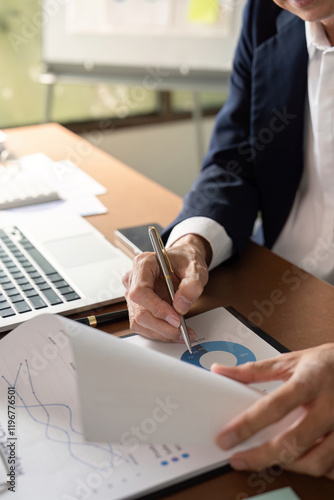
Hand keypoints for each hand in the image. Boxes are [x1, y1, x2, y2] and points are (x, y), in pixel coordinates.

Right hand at [122, 234, 210, 341]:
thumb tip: (181, 306)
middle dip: (161, 326)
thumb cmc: (185, 262)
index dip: (156, 308)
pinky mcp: (137, 306)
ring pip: (139, 322)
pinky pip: (143, 325)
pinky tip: (173, 331)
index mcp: (143, 264)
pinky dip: (159, 332)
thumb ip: (192, 285)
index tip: (175, 317)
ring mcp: (132, 294)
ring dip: (161, 332)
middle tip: (182, 330)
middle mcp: (133, 279)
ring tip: (181, 333)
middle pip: (139, 311)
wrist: (183, 262)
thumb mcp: (196, 269)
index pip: (140, 291)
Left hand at [211, 344, 333, 478]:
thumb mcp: (290, 360)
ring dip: (287, 466)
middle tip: (239, 460)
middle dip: (262, 457)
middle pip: (293, 441)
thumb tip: (222, 371)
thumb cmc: (326, 363)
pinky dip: (314, 468)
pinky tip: (299, 461)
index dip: (247, 425)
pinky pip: (333, 467)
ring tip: (267, 460)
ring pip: (315, 461)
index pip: (274, 407)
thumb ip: (254, 370)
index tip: (227, 438)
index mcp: (309, 381)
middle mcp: (328, 406)